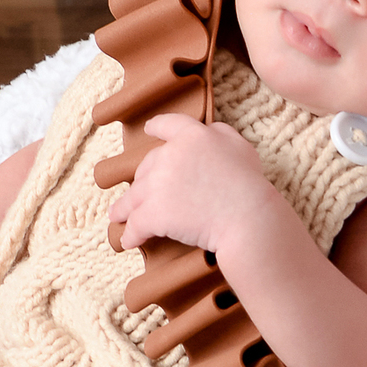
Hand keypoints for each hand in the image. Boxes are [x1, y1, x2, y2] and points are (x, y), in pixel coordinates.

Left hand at [108, 115, 272, 253]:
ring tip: (118, 216)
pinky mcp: (154, 214)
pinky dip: (131, 234)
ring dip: (124, 208)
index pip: (167, 125)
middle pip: (146, 167)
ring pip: (133, 197)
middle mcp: (170, 156)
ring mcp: (158, 186)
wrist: (247, 217)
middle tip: (137, 193)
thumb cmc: (249, 184)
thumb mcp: (241, 147)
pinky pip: (135, 225)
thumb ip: (222, 133)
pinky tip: (129, 240)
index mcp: (192, 137)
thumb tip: (209, 131)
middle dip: (141, 180)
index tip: (148, 129)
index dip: (156, 127)